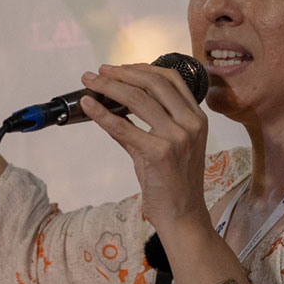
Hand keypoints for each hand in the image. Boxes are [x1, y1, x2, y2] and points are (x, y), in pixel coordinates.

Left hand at [79, 63, 210, 234]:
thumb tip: (108, 107)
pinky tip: (88, 105)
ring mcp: (177, 137)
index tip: (120, 68)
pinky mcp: (160, 153)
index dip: (142, 68)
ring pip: (137, 98)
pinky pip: (123, 126)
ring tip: (90, 82)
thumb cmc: (172, 184)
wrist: (183, 216)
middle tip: (99, 72)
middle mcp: (190, 123)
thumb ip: (139, 126)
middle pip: (153, 82)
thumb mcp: (162, 147)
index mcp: (196, 118)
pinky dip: (102, 113)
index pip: (170, 78)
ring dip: (109, 86)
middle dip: (122, 73)